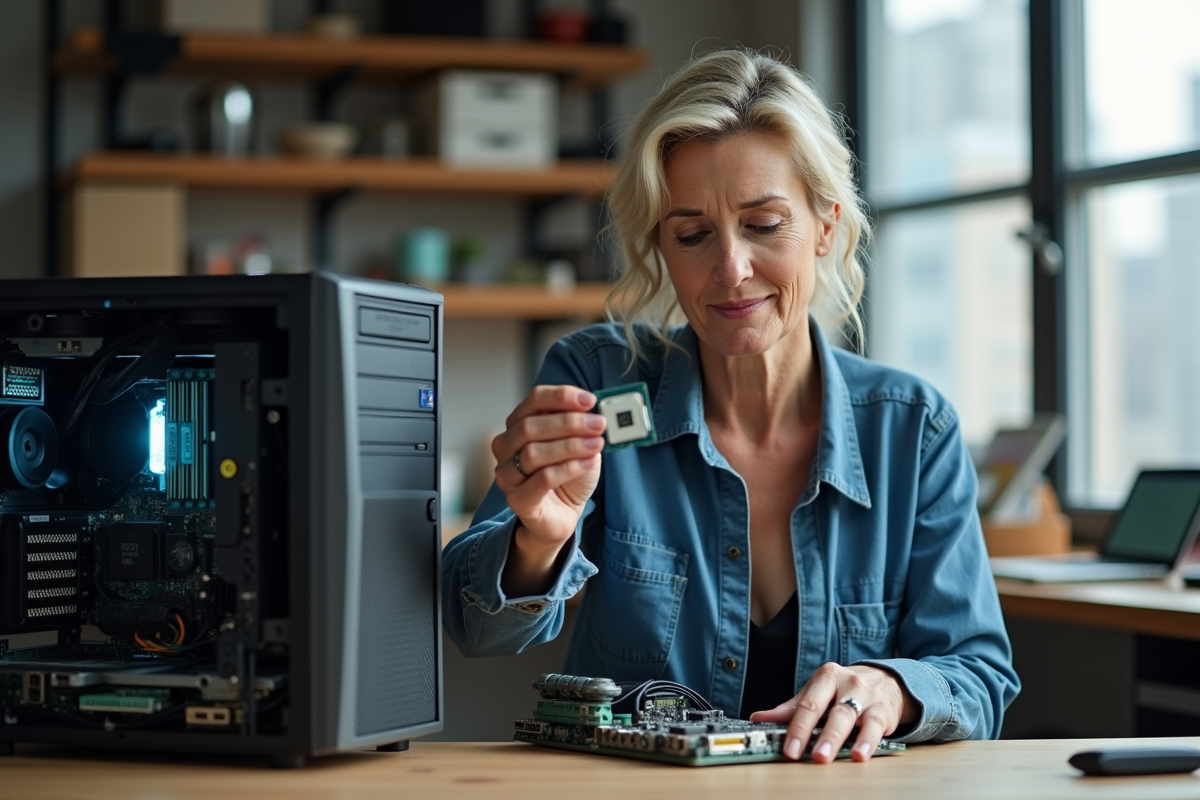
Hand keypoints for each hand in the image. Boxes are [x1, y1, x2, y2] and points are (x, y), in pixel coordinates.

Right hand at [492, 385, 606, 594]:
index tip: (590, 400)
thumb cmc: (567, 476)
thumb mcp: (579, 444)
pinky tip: (588, 463)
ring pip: (534, 452)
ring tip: (596, 444)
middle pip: (531, 426)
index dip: (561, 396)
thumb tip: (597, 411)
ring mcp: (507, 474)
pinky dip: (569, 468)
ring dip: (570, 445)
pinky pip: (542, 479)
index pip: (534, 400)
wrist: (561, 515)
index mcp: (518, 425)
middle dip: (569, 422)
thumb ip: (582, 427)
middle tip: (598, 424)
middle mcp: (506, 447)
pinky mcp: (518, 500)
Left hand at [749, 663, 918, 763]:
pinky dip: (867, 741)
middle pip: (828, 710)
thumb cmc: (845, 689)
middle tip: (810, 756)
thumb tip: (758, 718)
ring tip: (828, 756)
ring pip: (850, 717)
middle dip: (817, 735)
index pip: (808, 704)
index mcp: (826, 677)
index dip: (797, 728)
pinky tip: (860, 754)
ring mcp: (866, 695)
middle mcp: (846, 682)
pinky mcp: (883, 710)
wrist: (886, 680)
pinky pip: (875, 725)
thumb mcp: (819, 692)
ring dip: (838, 738)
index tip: (788, 748)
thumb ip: (791, 708)